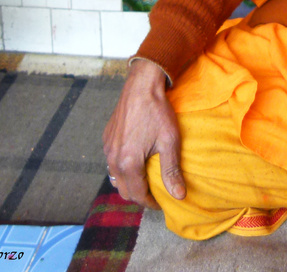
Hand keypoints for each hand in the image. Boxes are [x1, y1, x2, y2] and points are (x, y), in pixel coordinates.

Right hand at [103, 58, 185, 207]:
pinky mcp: (107, 138)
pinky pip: (111, 161)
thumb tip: (179, 196)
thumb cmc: (158, 111)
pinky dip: (121, 168)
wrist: (142, 84)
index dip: (150, 202)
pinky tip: (135, 160)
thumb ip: (171, 171)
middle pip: (123, 190)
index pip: (137, 195)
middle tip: (154, 192)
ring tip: (145, 178)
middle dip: (138, 195)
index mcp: (128, 163)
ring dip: (128, 182)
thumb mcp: (169, 141)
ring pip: (115, 177)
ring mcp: (108, 148)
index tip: (161, 202)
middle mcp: (113, 159)